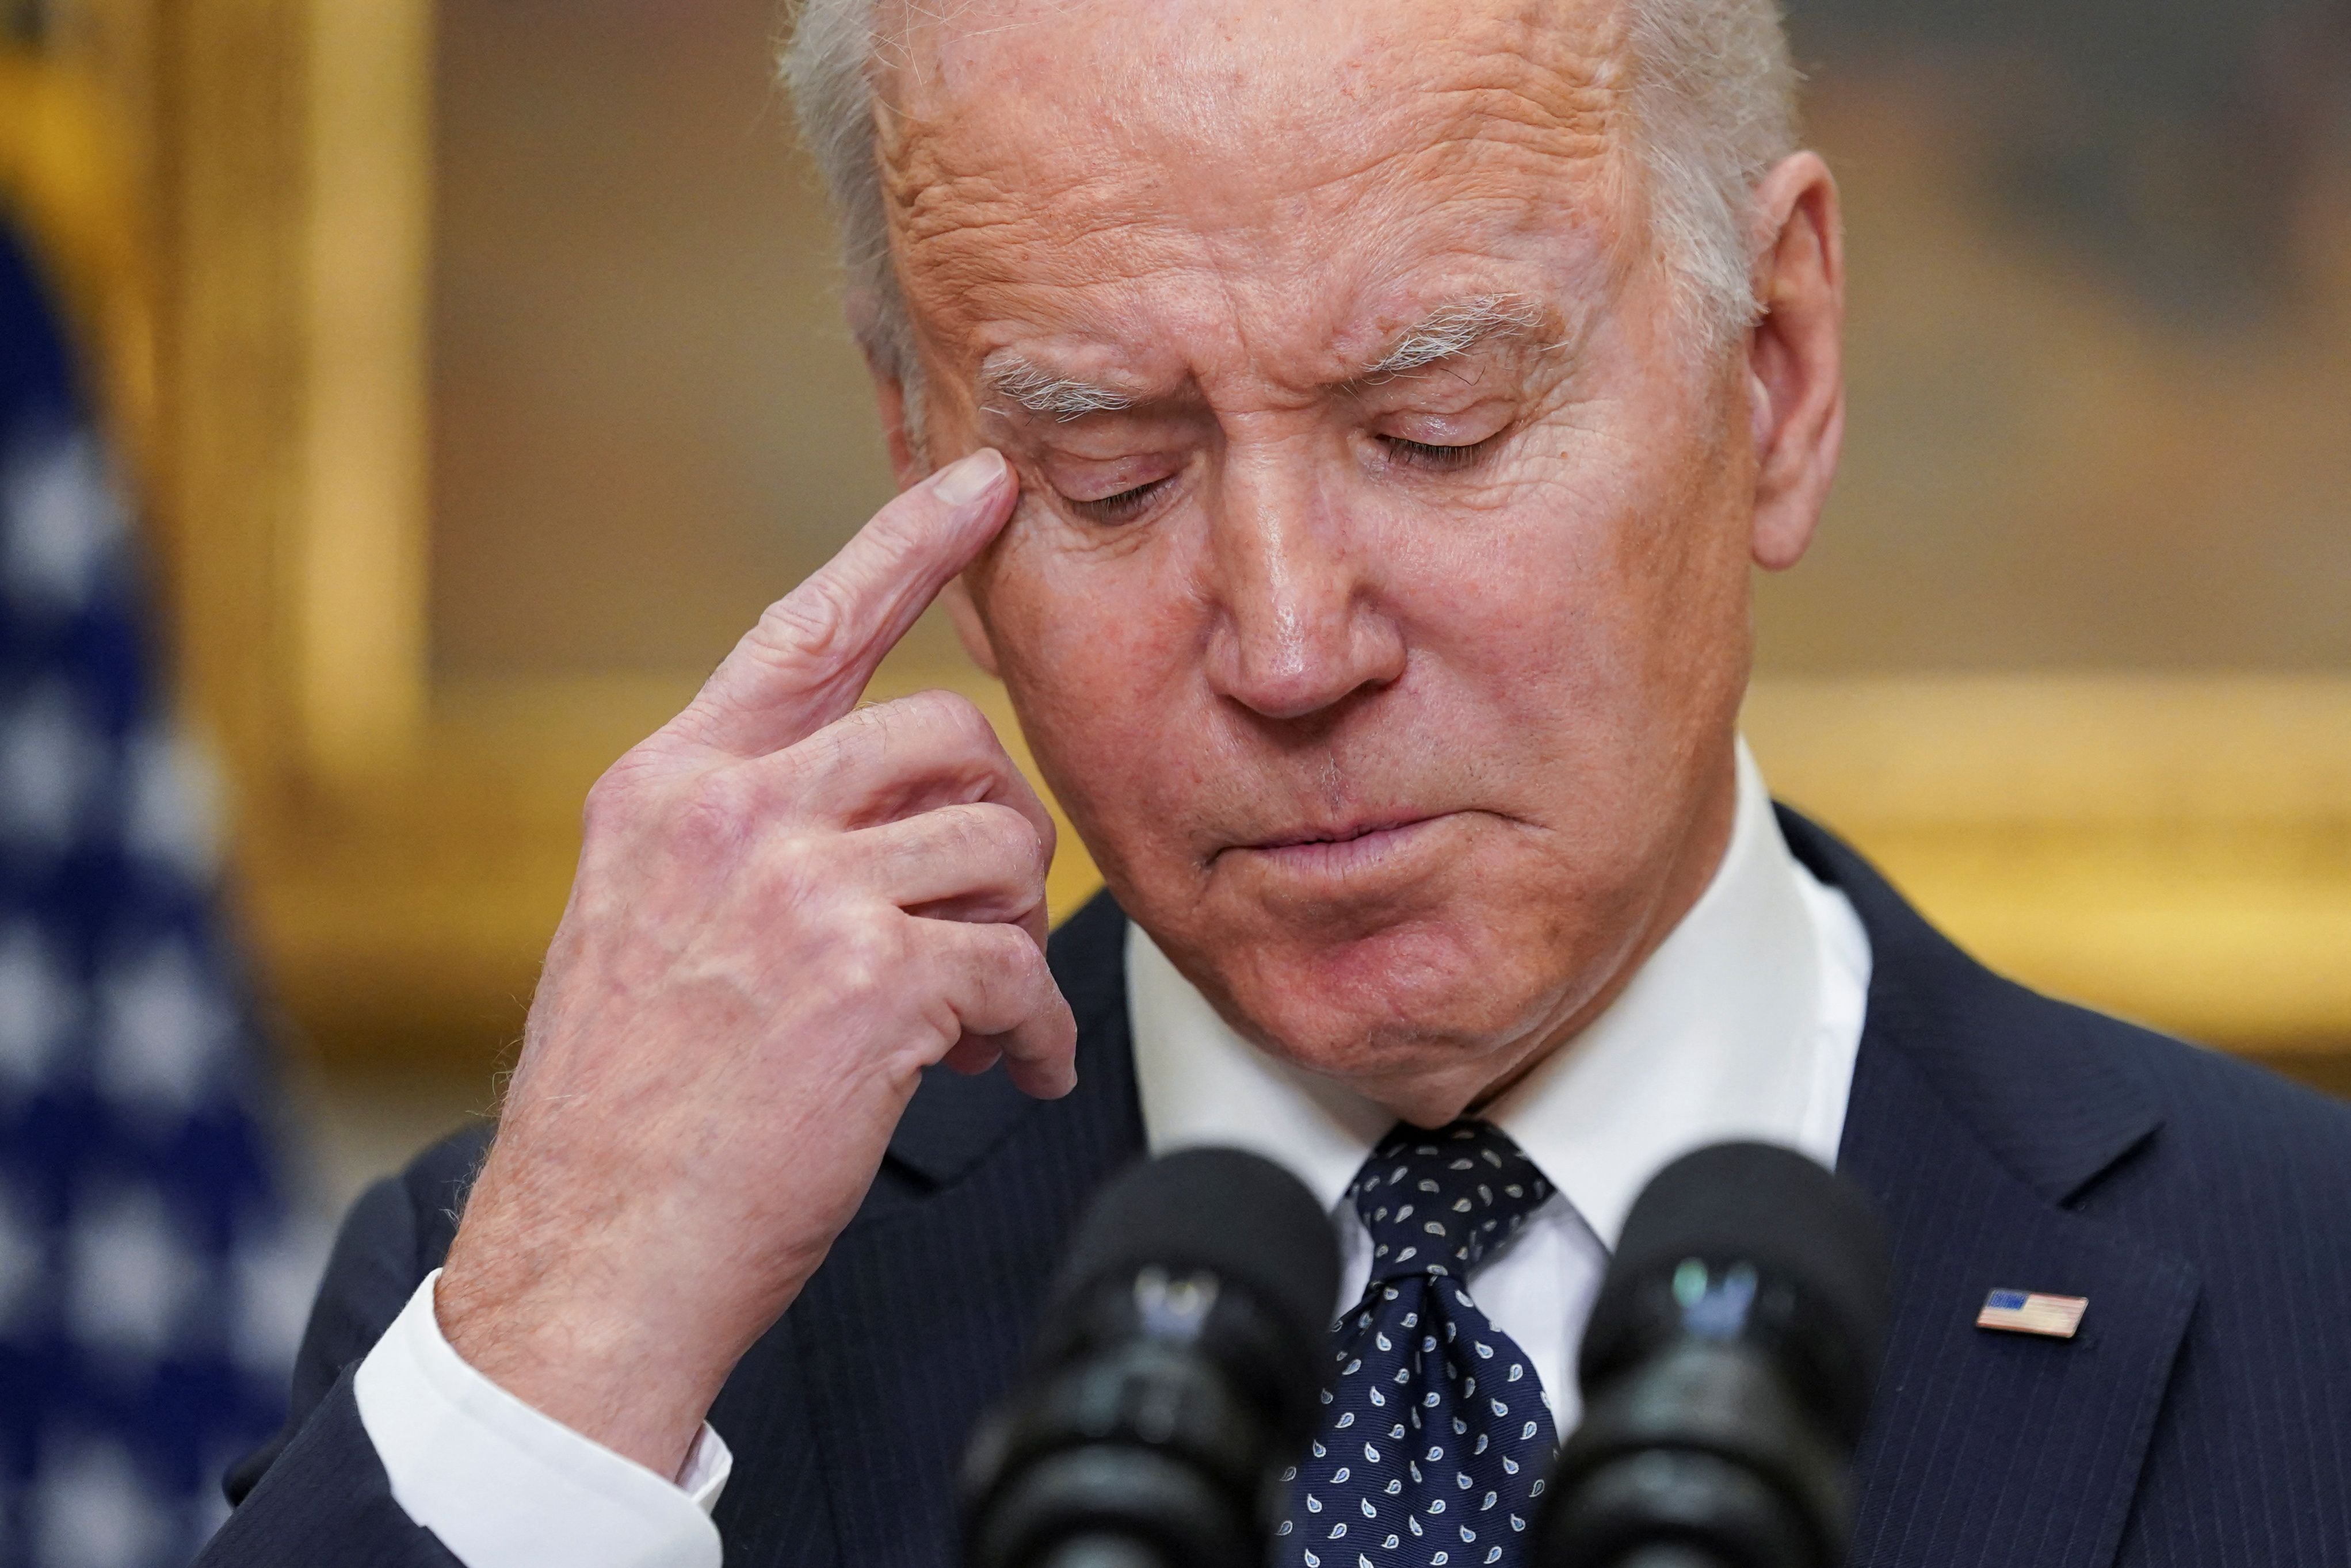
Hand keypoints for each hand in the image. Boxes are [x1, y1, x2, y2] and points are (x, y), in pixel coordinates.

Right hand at [434, 448, 1075, 1476]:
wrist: (593, 1258)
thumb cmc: (631, 1112)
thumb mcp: (652, 925)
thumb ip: (751, 836)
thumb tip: (892, 807)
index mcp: (668, 787)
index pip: (808, 626)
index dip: (908, 545)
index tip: (984, 487)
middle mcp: (727, 814)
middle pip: (946, 735)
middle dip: (992, 825)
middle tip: (980, 915)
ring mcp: (795, 890)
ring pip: (999, 846)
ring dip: (1011, 938)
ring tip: (973, 1017)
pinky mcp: (867, 980)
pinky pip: (1016, 967)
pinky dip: (1031, 1031)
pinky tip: (1001, 1072)